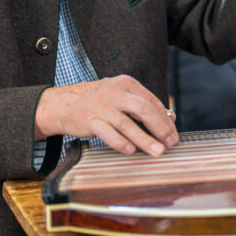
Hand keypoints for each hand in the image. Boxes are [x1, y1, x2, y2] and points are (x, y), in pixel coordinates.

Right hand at [34, 75, 177, 155]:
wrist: (63, 104)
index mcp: (126, 83)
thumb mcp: (121, 97)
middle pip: (144, 109)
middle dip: (160, 128)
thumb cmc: (97, 102)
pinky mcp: (89, 119)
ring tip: (157, 151)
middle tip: (169, 143)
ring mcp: (101, 106)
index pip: (152, 101)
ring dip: (144, 139)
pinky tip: (131, 150)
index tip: (173, 135)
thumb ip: (143, 105)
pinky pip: (107, 132)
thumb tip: (170, 118)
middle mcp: (115, 92)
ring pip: (127, 123)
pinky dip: (120, 142)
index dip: (165, 120)